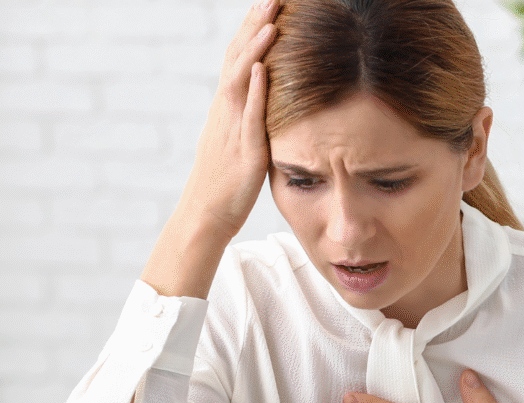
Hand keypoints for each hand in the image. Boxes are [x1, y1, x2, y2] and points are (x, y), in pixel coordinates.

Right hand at [177, 0, 280, 238]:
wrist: (206, 216)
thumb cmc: (224, 184)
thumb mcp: (237, 142)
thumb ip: (248, 119)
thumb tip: (262, 103)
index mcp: (226, 109)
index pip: (238, 60)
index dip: (251, 31)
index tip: (267, 6)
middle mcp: (226, 112)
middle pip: (237, 59)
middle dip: (254, 26)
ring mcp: (233, 130)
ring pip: (240, 80)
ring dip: (255, 49)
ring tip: (272, 21)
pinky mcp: (245, 152)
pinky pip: (248, 117)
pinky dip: (254, 91)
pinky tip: (262, 69)